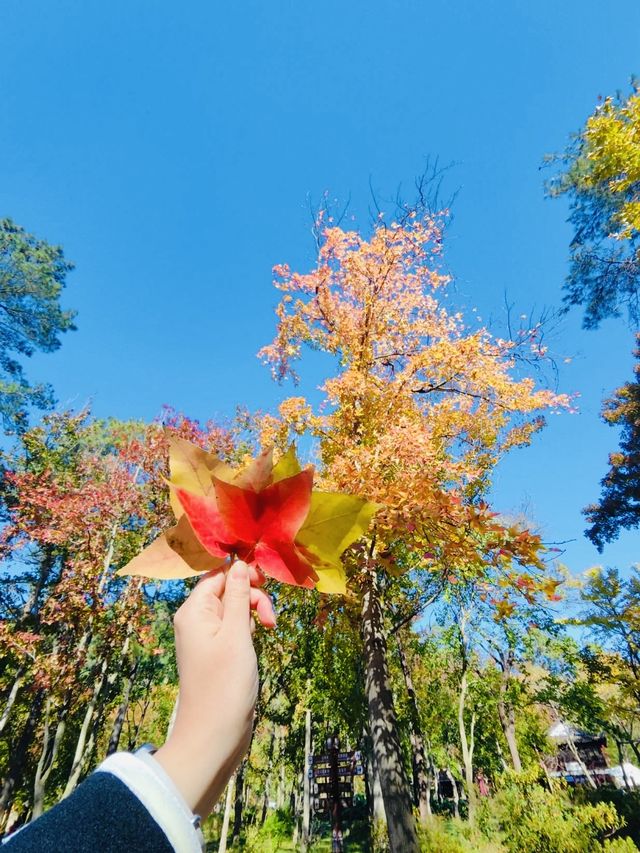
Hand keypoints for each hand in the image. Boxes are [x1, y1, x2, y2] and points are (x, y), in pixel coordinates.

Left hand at [154, 561, 275, 816]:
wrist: (213, 736)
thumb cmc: (224, 684)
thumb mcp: (237, 634)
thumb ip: (239, 597)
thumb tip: (240, 564)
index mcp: (194, 611)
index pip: (218, 576)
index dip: (242, 575)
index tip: (266, 585)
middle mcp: (196, 621)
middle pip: (228, 591)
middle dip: (252, 598)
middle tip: (270, 619)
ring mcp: (207, 638)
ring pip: (235, 610)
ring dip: (254, 614)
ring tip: (269, 631)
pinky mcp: (217, 654)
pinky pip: (234, 629)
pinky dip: (249, 630)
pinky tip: (258, 642)